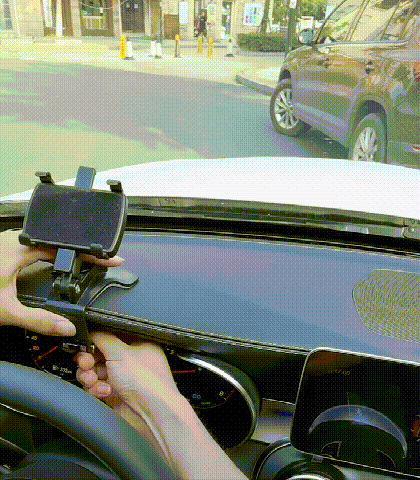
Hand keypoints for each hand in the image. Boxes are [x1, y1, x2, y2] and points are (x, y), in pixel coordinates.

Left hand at [0, 230, 122, 335]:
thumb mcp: (6, 311)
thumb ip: (39, 320)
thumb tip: (66, 326)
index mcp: (18, 249)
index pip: (65, 249)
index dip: (91, 256)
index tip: (110, 260)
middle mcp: (13, 241)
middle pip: (59, 243)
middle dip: (81, 254)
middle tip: (99, 264)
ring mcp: (7, 243)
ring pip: (45, 244)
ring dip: (64, 254)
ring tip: (82, 264)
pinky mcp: (3, 249)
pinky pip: (33, 247)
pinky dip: (49, 256)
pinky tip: (52, 266)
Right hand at [76, 333, 247, 479]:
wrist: (152, 415)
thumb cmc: (147, 380)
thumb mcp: (121, 351)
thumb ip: (102, 338)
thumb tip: (89, 330)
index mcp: (137, 345)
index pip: (110, 338)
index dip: (95, 341)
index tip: (85, 345)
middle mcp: (130, 362)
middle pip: (99, 356)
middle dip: (88, 360)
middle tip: (86, 363)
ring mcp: (122, 380)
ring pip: (94, 373)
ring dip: (89, 376)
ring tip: (92, 380)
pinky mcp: (115, 396)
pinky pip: (96, 389)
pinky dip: (96, 390)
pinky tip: (104, 392)